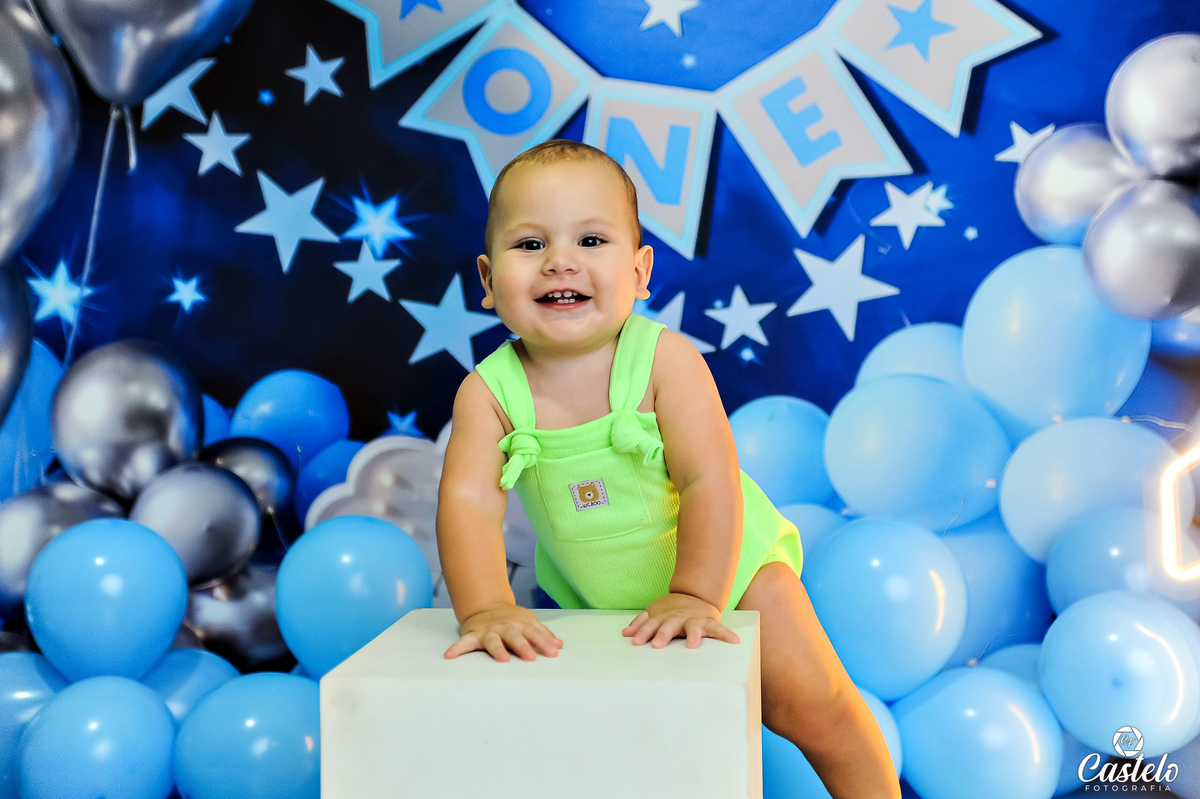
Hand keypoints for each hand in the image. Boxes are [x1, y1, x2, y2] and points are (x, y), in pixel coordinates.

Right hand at [444, 603, 562, 661]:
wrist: (486, 606)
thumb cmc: (512, 620)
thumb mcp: (529, 622)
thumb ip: (543, 634)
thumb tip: (559, 645)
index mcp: (520, 625)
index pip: (534, 633)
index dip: (544, 643)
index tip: (553, 653)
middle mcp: (505, 628)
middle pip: (515, 637)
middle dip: (523, 646)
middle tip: (530, 657)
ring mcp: (489, 632)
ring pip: (493, 641)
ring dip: (497, 649)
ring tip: (501, 658)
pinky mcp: (473, 635)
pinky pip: (464, 643)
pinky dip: (456, 649)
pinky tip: (450, 655)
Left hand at [622, 592, 741, 648]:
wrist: (695, 595)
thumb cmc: (672, 610)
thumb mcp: (655, 613)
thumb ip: (641, 623)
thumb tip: (625, 633)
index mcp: (663, 617)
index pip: (651, 625)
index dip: (643, 633)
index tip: (636, 642)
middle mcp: (677, 618)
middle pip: (669, 625)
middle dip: (663, 634)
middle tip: (657, 645)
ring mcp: (693, 620)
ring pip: (692, 627)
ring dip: (692, 635)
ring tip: (693, 645)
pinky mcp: (708, 622)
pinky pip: (719, 629)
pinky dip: (727, 634)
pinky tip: (735, 641)